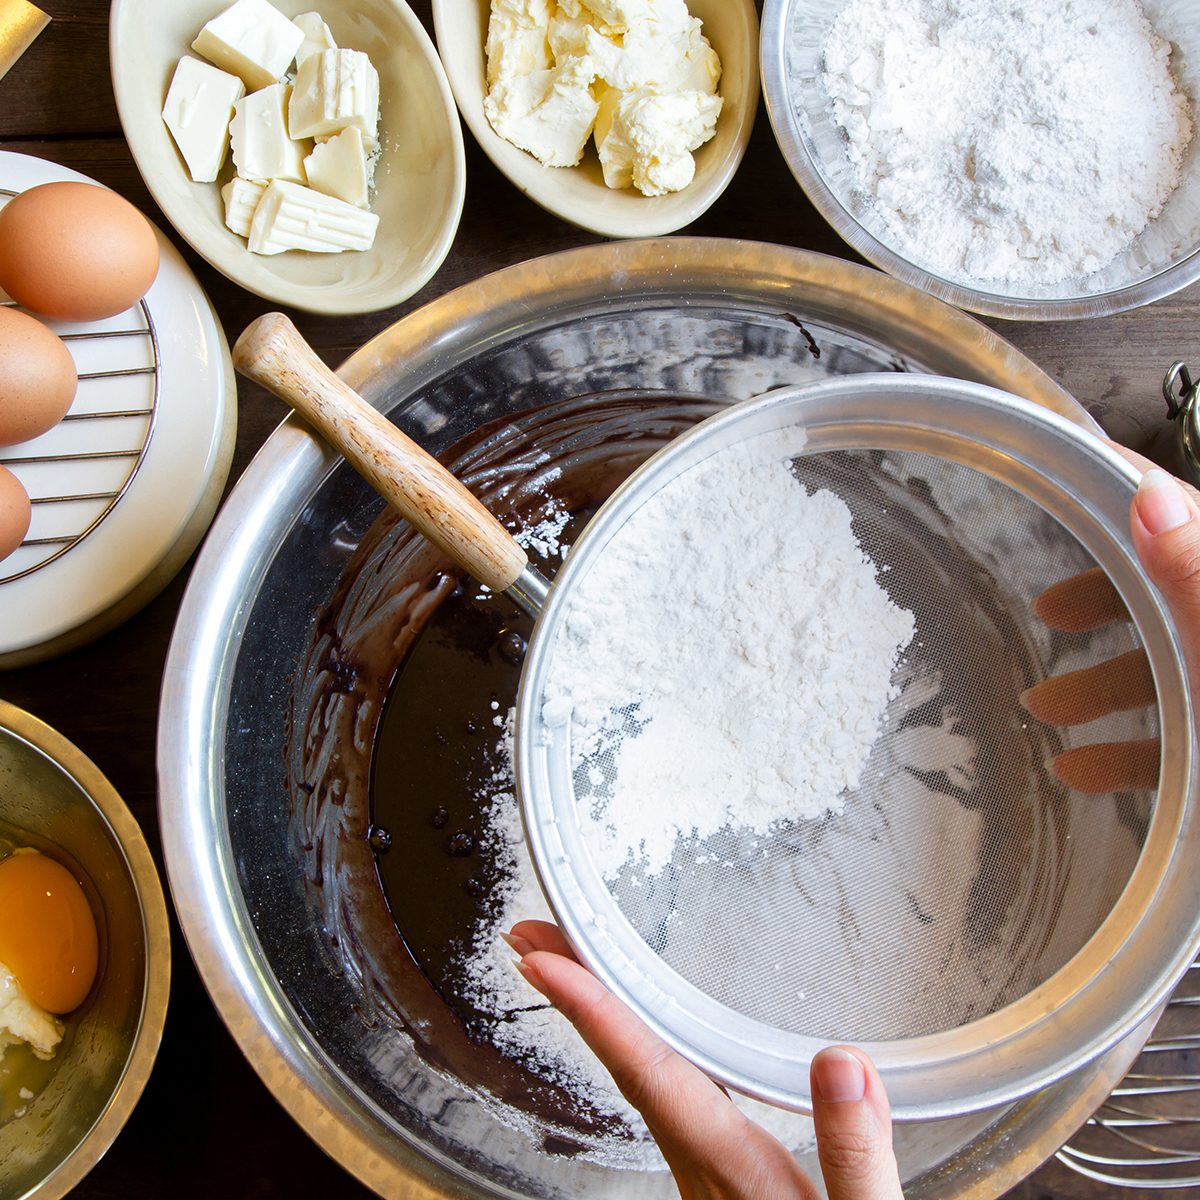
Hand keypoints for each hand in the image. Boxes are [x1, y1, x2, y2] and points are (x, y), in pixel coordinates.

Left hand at [506, 919, 902, 1199]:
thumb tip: (840, 1064)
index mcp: (731, 1170)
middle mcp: (704, 1168)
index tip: (543, 960)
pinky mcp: (722, 1180)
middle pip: (626, 1066)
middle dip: (575, 997)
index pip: (649, 1073)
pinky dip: (641, 1049)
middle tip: (530, 938)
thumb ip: (855, 1157)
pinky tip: (648, 1036)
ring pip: (641, 1082)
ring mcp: (707, 1176)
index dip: (591, 1011)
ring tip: (576, 965)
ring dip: (603, 1018)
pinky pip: (666, 1097)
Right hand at [1021, 449, 1199, 792]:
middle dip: (1105, 615)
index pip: (1190, 530)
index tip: (1071, 513)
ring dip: (1106, 690)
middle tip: (1047, 618)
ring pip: (1177, 673)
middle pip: (1176, 599)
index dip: (1131, 515)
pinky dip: (1132, 750)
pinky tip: (1085, 769)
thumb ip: (1197, 572)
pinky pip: (1182, 738)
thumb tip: (1149, 494)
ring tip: (1046, 713)